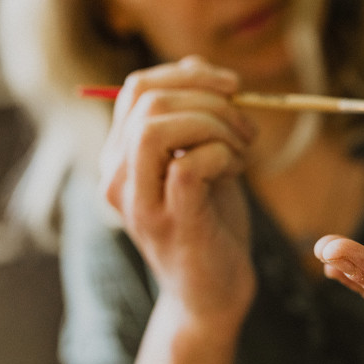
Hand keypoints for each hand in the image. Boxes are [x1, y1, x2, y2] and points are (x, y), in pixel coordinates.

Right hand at [100, 56, 258, 322]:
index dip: (189, 75)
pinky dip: (223, 155)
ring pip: (156, 127)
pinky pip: (189, 164)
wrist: (212, 293)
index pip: (138, 88)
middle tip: (247, 128)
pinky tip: (236, 171)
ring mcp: (140, 202)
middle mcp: (117, 176)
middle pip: (147, 101)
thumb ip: (195, 117)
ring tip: (242, 151)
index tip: (233, 86)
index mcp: (121, 155)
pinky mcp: (171, 223)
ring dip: (215, 126)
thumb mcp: (201, 159)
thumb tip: (205, 71)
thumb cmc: (210, 222)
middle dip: (210, 100)